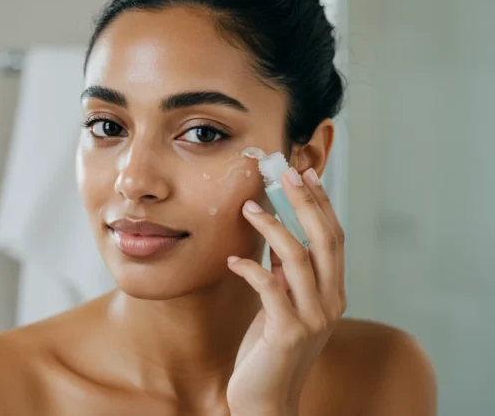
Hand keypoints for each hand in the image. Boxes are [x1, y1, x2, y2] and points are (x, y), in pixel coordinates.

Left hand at [226, 167, 345, 415]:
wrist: (266, 399)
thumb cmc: (270, 349)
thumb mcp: (282, 304)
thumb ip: (285, 274)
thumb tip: (276, 235)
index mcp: (333, 292)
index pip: (333, 238)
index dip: (322, 204)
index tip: (306, 174)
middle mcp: (331, 302)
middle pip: (325, 240)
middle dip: (307, 202)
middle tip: (287, 174)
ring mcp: (313, 318)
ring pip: (299, 258)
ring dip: (273, 227)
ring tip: (249, 207)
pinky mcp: (288, 332)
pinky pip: (270, 288)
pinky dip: (251, 268)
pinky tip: (233, 260)